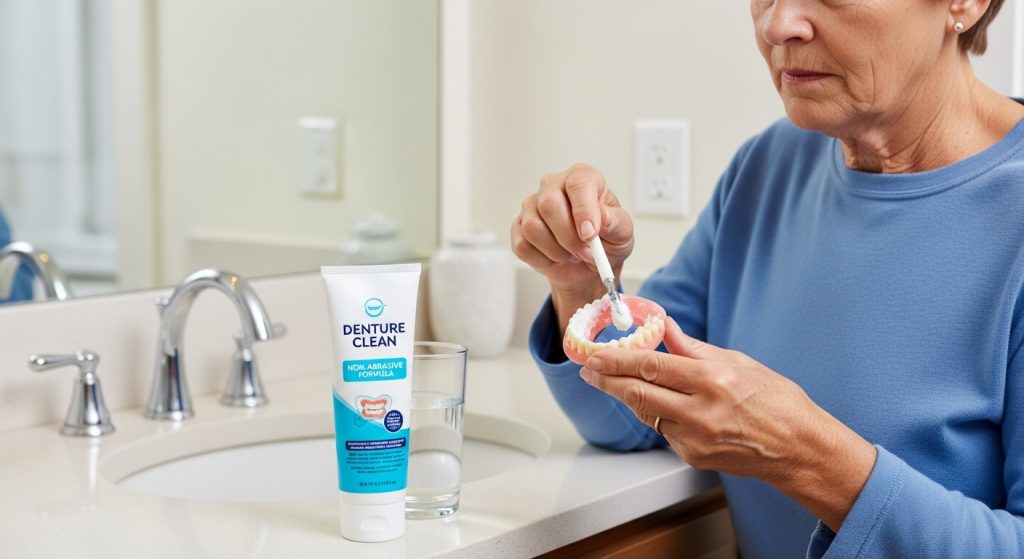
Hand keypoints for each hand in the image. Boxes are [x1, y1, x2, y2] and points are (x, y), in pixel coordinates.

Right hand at [511, 163, 633, 331]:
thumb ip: (617, 223)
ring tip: (572, 254)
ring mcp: (532, 206)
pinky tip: (555, 257)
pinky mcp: (518, 227)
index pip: (578, 183)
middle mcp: (554, 186)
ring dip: (556, 251)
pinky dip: (542, 259)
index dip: (583, 210)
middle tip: (584, 253)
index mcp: (583, 179)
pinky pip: (522, 245)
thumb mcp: (623, 234)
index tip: (590, 235)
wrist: (588, 266)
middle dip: (568, 237)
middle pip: (549, 204)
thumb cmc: (606, 241)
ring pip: (532, 227)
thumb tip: (603, 219)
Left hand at [579, 318, 876, 530]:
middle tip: (589, 369)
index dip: (617, 360)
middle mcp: (701, 410)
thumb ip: (695, 348)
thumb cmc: (778, 402)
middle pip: (638, 394)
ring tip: (616, 381)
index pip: (652, 366)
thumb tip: (666, 327)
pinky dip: (658, 415)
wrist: (801, 449)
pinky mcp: (695, 457)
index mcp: (713, 379)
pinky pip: (665, 431)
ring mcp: (696, 438)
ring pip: (648, 414)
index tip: (595, 355)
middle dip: (607, 380)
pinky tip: (661, 405)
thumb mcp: (739, 362)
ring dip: (630, 397)